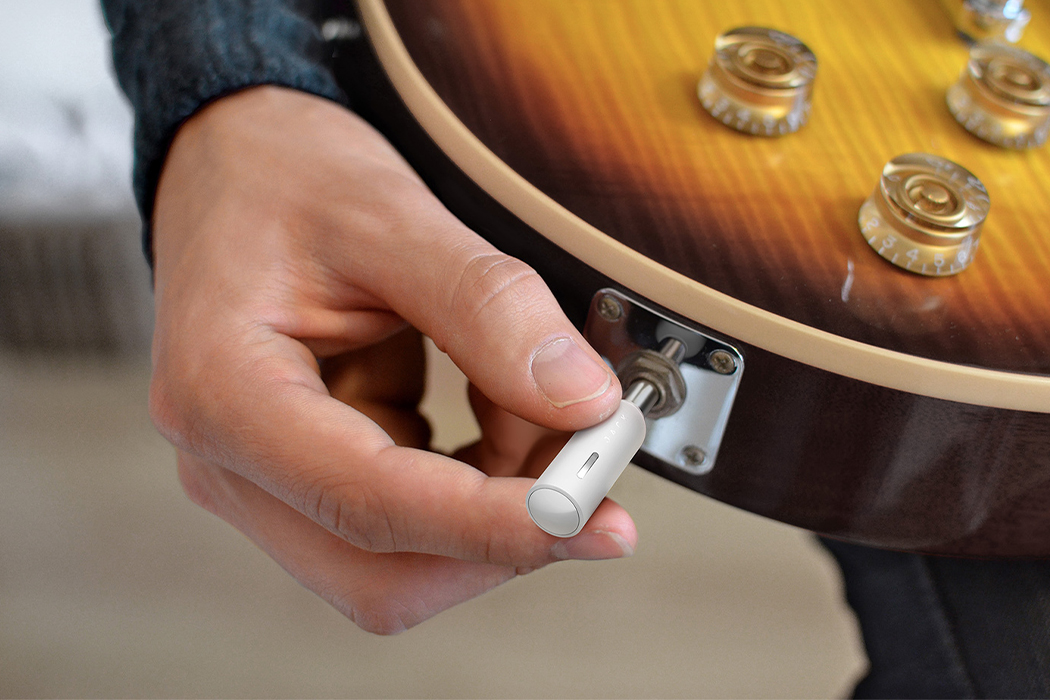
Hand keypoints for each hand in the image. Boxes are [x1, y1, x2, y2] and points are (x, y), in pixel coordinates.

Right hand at [149, 86, 634, 633]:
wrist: (236, 164)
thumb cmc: (285, 176)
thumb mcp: (389, 215)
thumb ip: (487, 307)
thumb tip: (581, 402)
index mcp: (221, 392)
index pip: (365, 501)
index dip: (488, 523)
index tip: (591, 513)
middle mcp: (230, 462)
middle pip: (381, 575)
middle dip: (500, 538)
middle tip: (594, 468)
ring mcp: (268, 482)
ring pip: (402, 567)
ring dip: (497, 511)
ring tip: (538, 406)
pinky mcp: (310, 481)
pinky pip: (410, 528)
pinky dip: (480, 489)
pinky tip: (500, 414)